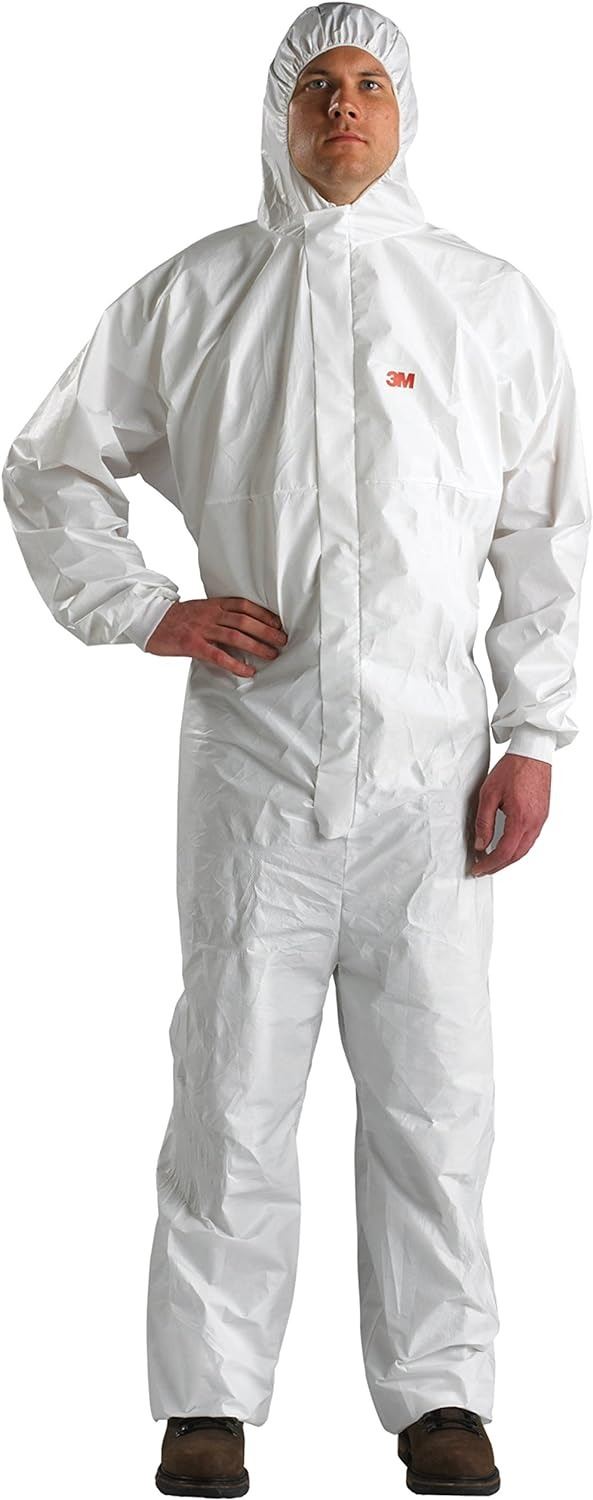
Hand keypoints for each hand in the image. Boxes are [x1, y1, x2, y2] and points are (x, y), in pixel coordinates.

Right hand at [145, 597, 287, 676]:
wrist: (149, 620)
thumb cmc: (176, 619)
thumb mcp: (200, 610)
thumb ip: (219, 616)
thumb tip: (242, 628)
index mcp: (213, 604)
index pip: (244, 605)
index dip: (264, 614)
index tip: (278, 623)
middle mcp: (210, 614)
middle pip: (244, 620)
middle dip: (266, 631)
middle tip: (282, 640)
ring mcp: (201, 629)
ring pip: (235, 636)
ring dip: (257, 646)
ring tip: (272, 655)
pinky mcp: (192, 644)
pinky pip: (218, 655)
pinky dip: (235, 664)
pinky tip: (247, 671)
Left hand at [471, 751, 551, 875]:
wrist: (532, 754)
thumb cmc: (512, 769)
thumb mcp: (488, 794)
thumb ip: (484, 822)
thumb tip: (480, 844)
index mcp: (520, 819)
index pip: (504, 852)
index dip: (489, 864)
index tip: (478, 868)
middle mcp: (534, 823)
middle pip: (516, 855)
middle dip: (498, 865)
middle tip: (482, 868)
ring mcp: (540, 820)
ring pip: (524, 849)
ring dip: (508, 858)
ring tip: (491, 860)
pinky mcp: (542, 816)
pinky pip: (530, 839)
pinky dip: (517, 848)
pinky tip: (506, 846)